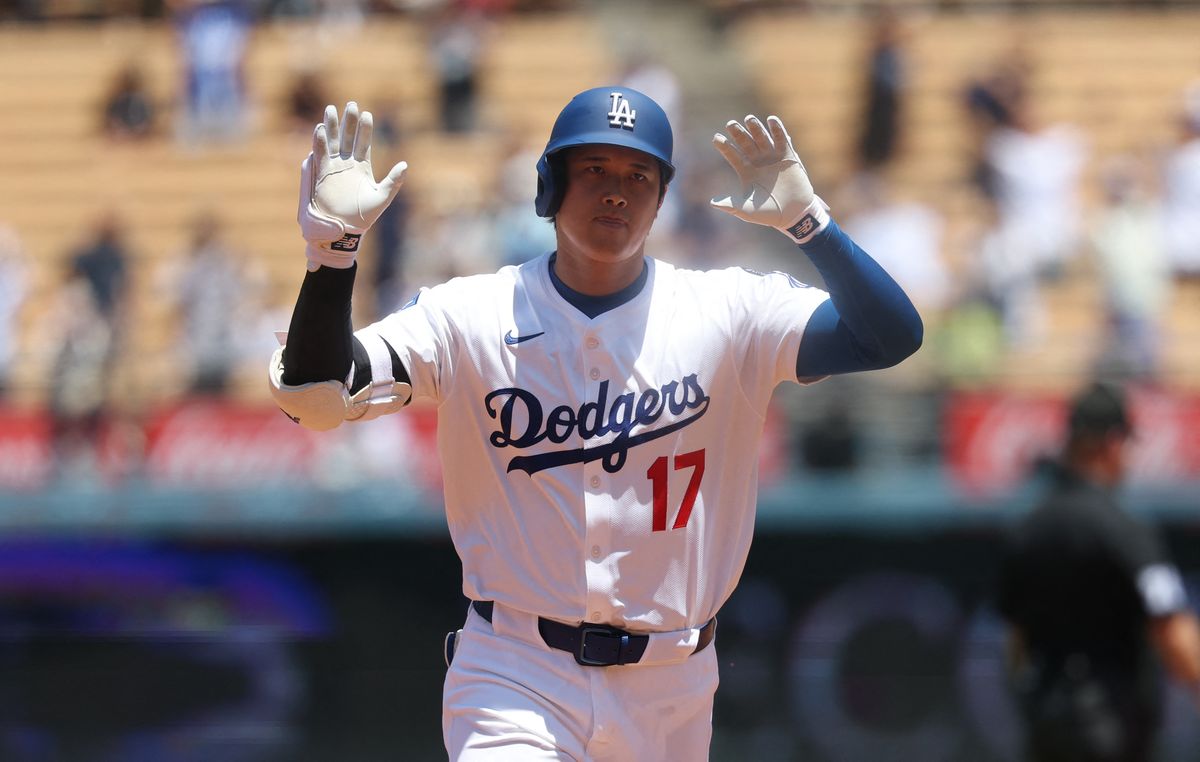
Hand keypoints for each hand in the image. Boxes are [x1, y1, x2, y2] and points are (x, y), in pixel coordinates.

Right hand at [298, 101, 407, 270]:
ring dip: (331, 127)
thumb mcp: (383, 197)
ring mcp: (334, 168)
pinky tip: (320, 129)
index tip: (367, 114)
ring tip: (331, 109)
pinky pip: (321, 155)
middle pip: (347, 137)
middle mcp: (347, 164)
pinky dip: (320, 142)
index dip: (365, 129)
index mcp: (362, 167)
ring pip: (332, 142)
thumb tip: (406, 164)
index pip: (364, 143)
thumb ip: (394, 181)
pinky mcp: (322, 175)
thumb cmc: (365, 217)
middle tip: (350, 104)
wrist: (344, 231)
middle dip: (348, 122)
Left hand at [710, 114, 828, 243]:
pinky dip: (778, 130)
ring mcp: (773, 157)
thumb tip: (712, 202)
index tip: (716, 138)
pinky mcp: (788, 157)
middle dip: (738, 134)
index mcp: (746, 171)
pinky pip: (782, 140)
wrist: (793, 215)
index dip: (725, 147)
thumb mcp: (746, 210)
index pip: (732, 155)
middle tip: (730, 124)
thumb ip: (730, 205)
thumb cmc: (768, 213)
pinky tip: (771, 120)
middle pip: (746, 143)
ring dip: (756, 128)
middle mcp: (758, 161)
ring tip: (749, 119)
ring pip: (762, 139)